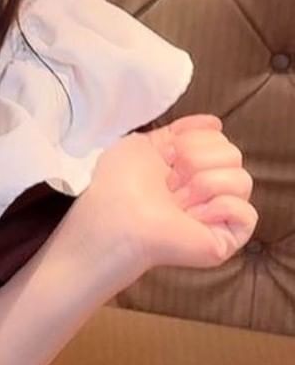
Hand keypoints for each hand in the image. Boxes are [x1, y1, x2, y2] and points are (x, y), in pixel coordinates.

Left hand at [74, 114, 256, 286]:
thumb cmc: (118, 183)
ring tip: (177, 202)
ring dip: (203, 185)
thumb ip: (177, 131)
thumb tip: (215, 124)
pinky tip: (192, 219)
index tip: (166, 155)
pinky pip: (249, 213)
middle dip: (196, 161)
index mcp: (190, 166)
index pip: (219, 137)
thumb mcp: (143, 143)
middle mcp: (207, 188)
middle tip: (169, 182)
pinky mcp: (227, 240)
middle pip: (233, 154)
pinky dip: (219, 209)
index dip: (191, 140)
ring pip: (243, 180)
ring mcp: (219, 215)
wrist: (115, 219)